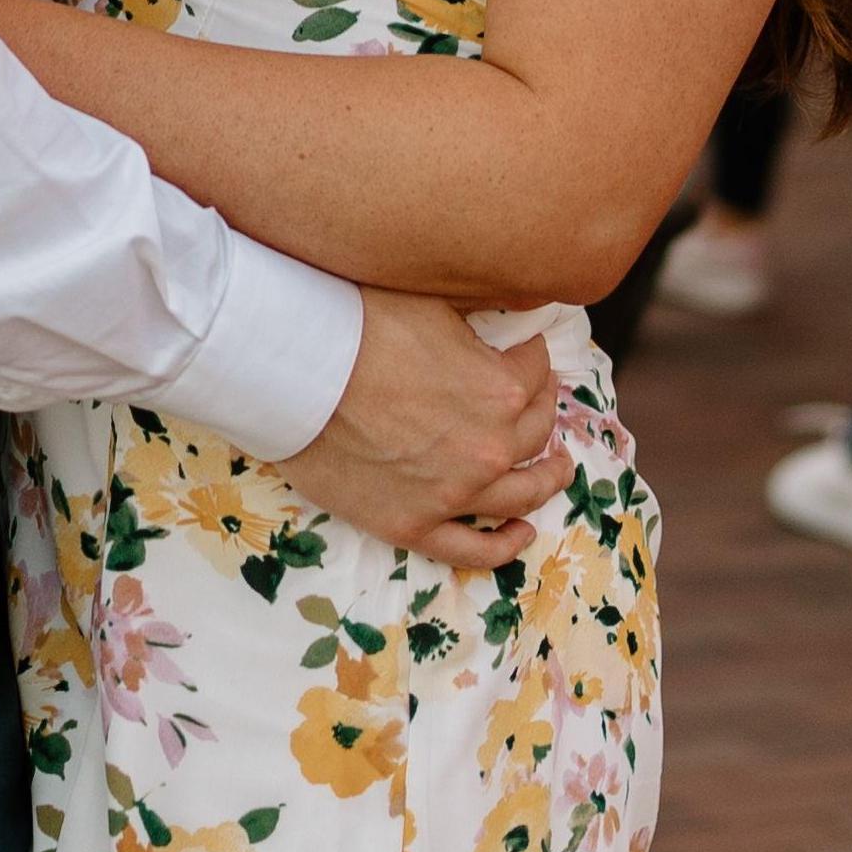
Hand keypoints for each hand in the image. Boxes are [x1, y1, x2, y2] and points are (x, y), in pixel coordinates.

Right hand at [276, 289, 567, 571]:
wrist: (293, 372)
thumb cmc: (356, 326)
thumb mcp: (434, 303)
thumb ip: (479, 319)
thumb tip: (502, 316)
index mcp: (502, 388)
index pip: (536, 368)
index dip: (532, 355)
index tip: (526, 351)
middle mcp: (490, 446)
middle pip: (537, 429)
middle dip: (544, 407)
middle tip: (541, 399)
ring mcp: (454, 493)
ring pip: (522, 493)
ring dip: (548, 479)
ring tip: (558, 468)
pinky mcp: (413, 524)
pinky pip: (473, 549)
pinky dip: (504, 546)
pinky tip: (521, 534)